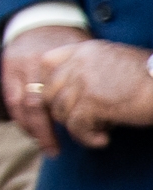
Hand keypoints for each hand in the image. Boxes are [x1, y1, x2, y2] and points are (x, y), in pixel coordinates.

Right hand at [5, 24, 90, 154]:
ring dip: (30, 129)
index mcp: (54, 59)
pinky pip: (9, 100)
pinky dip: (19, 119)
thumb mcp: (80, 52)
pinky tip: (30, 131)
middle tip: (55, 151)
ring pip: (19, 105)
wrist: (39, 19)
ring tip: (43, 145)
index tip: (80, 134)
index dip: (67, 119)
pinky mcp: (6, 69)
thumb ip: (84, 76)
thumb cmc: (68, 41)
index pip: (58, 96)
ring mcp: (16, 66)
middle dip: (44, 132)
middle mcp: (33, 63)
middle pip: (35, 105)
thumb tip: (101, 110)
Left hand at [38, 39, 152, 149]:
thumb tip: (70, 94)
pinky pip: (75, 127)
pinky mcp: (92, 103)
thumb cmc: (150, 78)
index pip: (47, 62)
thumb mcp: (115, 63)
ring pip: (60, 112)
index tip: (64, 99)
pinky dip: (87, 138)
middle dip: (62, 111)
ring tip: (99, 132)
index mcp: (85, 50)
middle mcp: (79, 63)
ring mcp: (84, 82)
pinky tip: (103, 140)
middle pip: (48, 91)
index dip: (50, 85)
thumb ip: (90, 70)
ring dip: (77, 128)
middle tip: (83, 122)